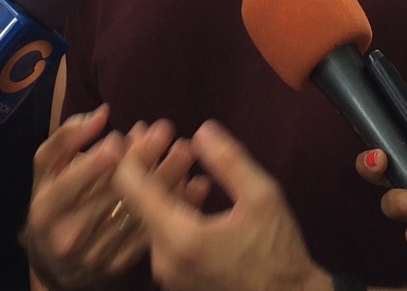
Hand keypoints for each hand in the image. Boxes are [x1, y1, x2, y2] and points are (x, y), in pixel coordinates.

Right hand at [25, 107, 176, 288]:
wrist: (56, 260)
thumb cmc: (54, 198)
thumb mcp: (47, 168)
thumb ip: (67, 138)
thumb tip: (102, 114)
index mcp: (47, 208)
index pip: (70, 185)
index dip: (94, 163)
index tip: (119, 139)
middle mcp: (69, 235)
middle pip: (110, 195)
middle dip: (140, 161)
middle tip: (164, 132)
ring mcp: (97, 253)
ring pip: (137, 213)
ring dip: (165, 181)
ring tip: (185, 152)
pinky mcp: (121, 262)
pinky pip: (154, 233)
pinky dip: (176, 208)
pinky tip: (196, 183)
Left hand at [113, 119, 329, 290]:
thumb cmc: (278, 252)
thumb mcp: (263, 197)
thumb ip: (229, 161)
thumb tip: (201, 131)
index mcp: (180, 237)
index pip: (132, 189)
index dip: (129, 155)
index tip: (132, 131)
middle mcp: (163, 259)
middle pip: (140, 201)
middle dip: (149, 162)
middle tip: (153, 130)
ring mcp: (167, 273)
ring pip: (153, 217)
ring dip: (163, 183)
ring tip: (177, 151)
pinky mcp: (176, 279)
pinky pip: (165, 234)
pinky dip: (173, 207)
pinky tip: (194, 186)